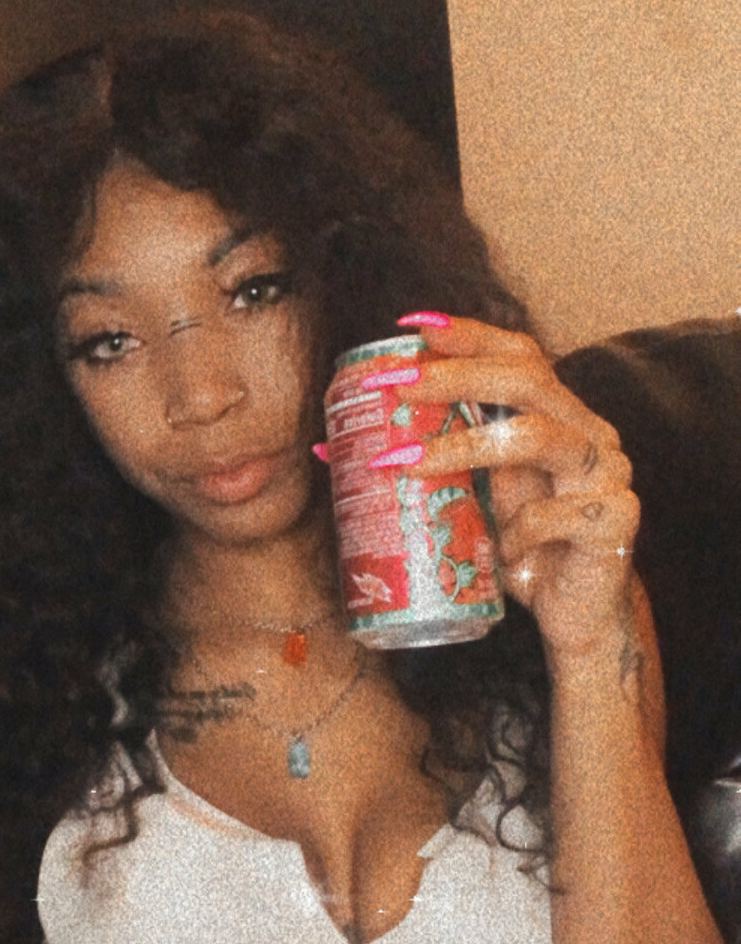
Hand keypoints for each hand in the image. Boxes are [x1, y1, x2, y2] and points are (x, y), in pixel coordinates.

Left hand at [406, 317, 639, 662]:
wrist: (578, 615)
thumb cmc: (521, 550)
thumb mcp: (466, 504)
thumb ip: (421, 469)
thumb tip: (328, 449)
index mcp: (557, 417)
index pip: (519, 355)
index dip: (470, 335)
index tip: (413, 327)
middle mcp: (588, 433)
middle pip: (528, 379)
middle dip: (456, 376)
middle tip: (397, 386)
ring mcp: (608, 474)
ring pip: (540, 437)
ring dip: (465, 449)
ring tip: (409, 469)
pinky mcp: (615, 522)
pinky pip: (555, 516)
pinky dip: (517, 534)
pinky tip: (502, 553)